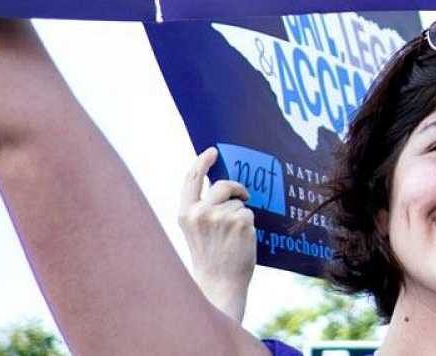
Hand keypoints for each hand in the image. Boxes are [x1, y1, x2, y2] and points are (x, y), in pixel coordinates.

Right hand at [177, 146, 256, 320]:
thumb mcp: (196, 230)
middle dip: (236, 189)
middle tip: (244, 196)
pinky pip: (250, 212)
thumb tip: (220, 184)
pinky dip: (249, 224)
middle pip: (222, 185)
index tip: (212, 151)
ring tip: (233, 237)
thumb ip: (202, 208)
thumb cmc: (210, 257)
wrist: (220, 283)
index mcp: (186, 213)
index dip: (202, 161)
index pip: (191, 179)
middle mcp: (201, 212)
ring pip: (239, 202)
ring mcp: (221, 216)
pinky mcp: (241, 221)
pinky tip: (241, 240)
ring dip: (241, 215)